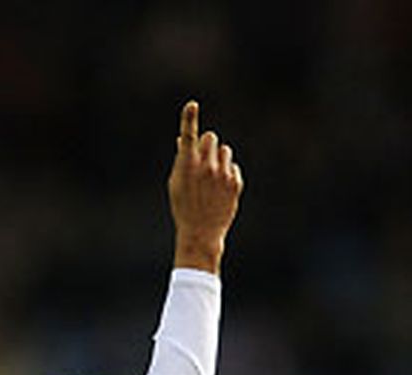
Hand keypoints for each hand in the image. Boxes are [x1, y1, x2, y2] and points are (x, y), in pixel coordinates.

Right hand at [167, 100, 242, 273]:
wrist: (201, 233)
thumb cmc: (184, 207)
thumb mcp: (176, 183)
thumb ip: (182, 160)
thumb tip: (184, 140)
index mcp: (187, 166)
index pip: (188, 136)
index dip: (189, 119)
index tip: (192, 105)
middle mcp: (206, 167)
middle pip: (211, 138)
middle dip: (207, 145)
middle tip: (202, 161)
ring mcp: (222, 175)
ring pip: (225, 150)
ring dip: (219, 158)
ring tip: (212, 178)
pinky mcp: (235, 183)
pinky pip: (233, 166)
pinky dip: (227, 174)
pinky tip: (219, 190)